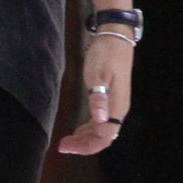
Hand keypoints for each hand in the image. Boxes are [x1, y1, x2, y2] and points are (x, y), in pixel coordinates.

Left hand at [59, 30, 133, 154]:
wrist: (116, 36)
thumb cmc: (106, 54)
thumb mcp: (98, 75)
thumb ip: (98, 99)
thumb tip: (100, 121)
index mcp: (117, 106)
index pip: (104, 137)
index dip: (86, 147)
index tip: (67, 146)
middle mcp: (119, 108)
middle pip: (103, 137)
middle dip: (83, 145)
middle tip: (63, 144)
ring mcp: (116, 103)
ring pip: (102, 130)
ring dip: (86, 138)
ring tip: (68, 139)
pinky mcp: (112, 97)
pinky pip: (102, 120)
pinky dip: (90, 128)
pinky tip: (80, 127)